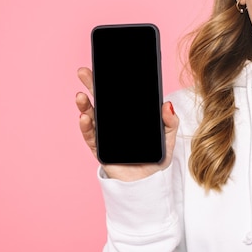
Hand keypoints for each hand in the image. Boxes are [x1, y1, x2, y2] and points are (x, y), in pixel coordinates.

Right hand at [75, 67, 178, 181]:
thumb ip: (170, 122)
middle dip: (92, 85)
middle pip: (101, 100)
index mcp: (130, 116)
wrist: (149, 184)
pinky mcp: (100, 150)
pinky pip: (91, 136)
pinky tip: (84, 117)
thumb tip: (167, 105)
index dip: (112, 81)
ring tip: (81, 97)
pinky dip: (86, 126)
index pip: (119, 95)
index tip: (106, 67)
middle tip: (83, 71)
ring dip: (85, 105)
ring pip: (92, 116)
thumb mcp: (168, 137)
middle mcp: (115, 123)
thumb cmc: (157, 159)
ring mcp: (106, 135)